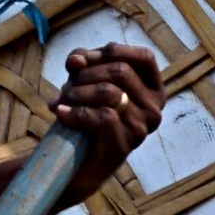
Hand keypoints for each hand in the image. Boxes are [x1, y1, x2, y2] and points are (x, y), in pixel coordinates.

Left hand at [49, 42, 165, 196]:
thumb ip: (83, 63)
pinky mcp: (124, 145)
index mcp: (153, 89)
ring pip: (109, 92)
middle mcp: (154, 108)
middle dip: (86, 74)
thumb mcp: (84, 80)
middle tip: (66, 87)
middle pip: (121, 71)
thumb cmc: (84, 114)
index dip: (112, 52)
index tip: (84, 60)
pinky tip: (60, 112)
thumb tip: (77, 60)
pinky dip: (75, 111)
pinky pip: (102, 116)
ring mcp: (142, 128)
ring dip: (77, 91)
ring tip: (61, 100)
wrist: (76, 163)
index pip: (145, 57)